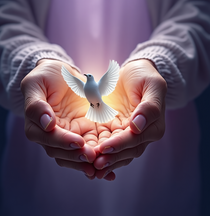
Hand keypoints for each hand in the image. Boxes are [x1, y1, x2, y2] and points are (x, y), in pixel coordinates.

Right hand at [21, 59, 97, 176]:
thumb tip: (46, 124)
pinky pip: (90, 147)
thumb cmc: (46, 76)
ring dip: (88, 162)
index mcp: (37, 125)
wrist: (62, 74)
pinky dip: (98, 156)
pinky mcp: (84, 132)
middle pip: (62, 152)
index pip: (48, 138)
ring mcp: (69, 135)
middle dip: (77, 157)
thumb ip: (37, 105)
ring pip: (76, 155)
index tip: (78, 141)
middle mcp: (52, 135)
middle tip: (93, 158)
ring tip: (103, 166)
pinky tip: (109, 165)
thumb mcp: (36, 84)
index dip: (62, 141)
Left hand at [93, 59, 166, 179]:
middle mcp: (141, 135)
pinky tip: (89, 160)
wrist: (132, 73)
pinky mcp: (113, 131)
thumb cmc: (144, 77)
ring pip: (117, 153)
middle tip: (95, 164)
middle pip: (126, 152)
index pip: (135, 139)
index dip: (120, 144)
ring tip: (91, 168)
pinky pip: (107, 145)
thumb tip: (137, 127)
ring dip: (105, 161)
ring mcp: (126, 134)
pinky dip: (100, 154)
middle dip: (111, 158)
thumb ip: (149, 107)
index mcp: (152, 126)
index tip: (105, 147)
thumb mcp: (152, 86)